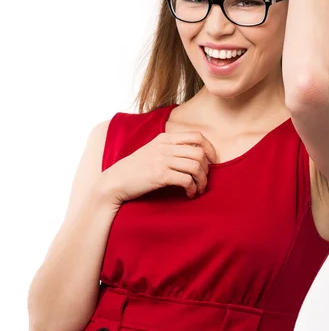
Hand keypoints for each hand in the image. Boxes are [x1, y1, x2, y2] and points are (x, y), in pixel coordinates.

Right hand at [100, 130, 217, 203]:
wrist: (114, 182)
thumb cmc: (135, 170)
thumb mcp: (152, 151)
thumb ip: (170, 149)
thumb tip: (195, 154)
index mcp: (164, 138)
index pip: (196, 135)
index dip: (210, 148)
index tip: (212, 162)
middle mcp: (164, 146)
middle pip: (199, 152)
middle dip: (207, 168)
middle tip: (205, 179)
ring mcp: (162, 160)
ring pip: (196, 166)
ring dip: (202, 180)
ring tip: (199, 189)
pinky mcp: (159, 175)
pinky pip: (186, 180)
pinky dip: (192, 188)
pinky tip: (189, 194)